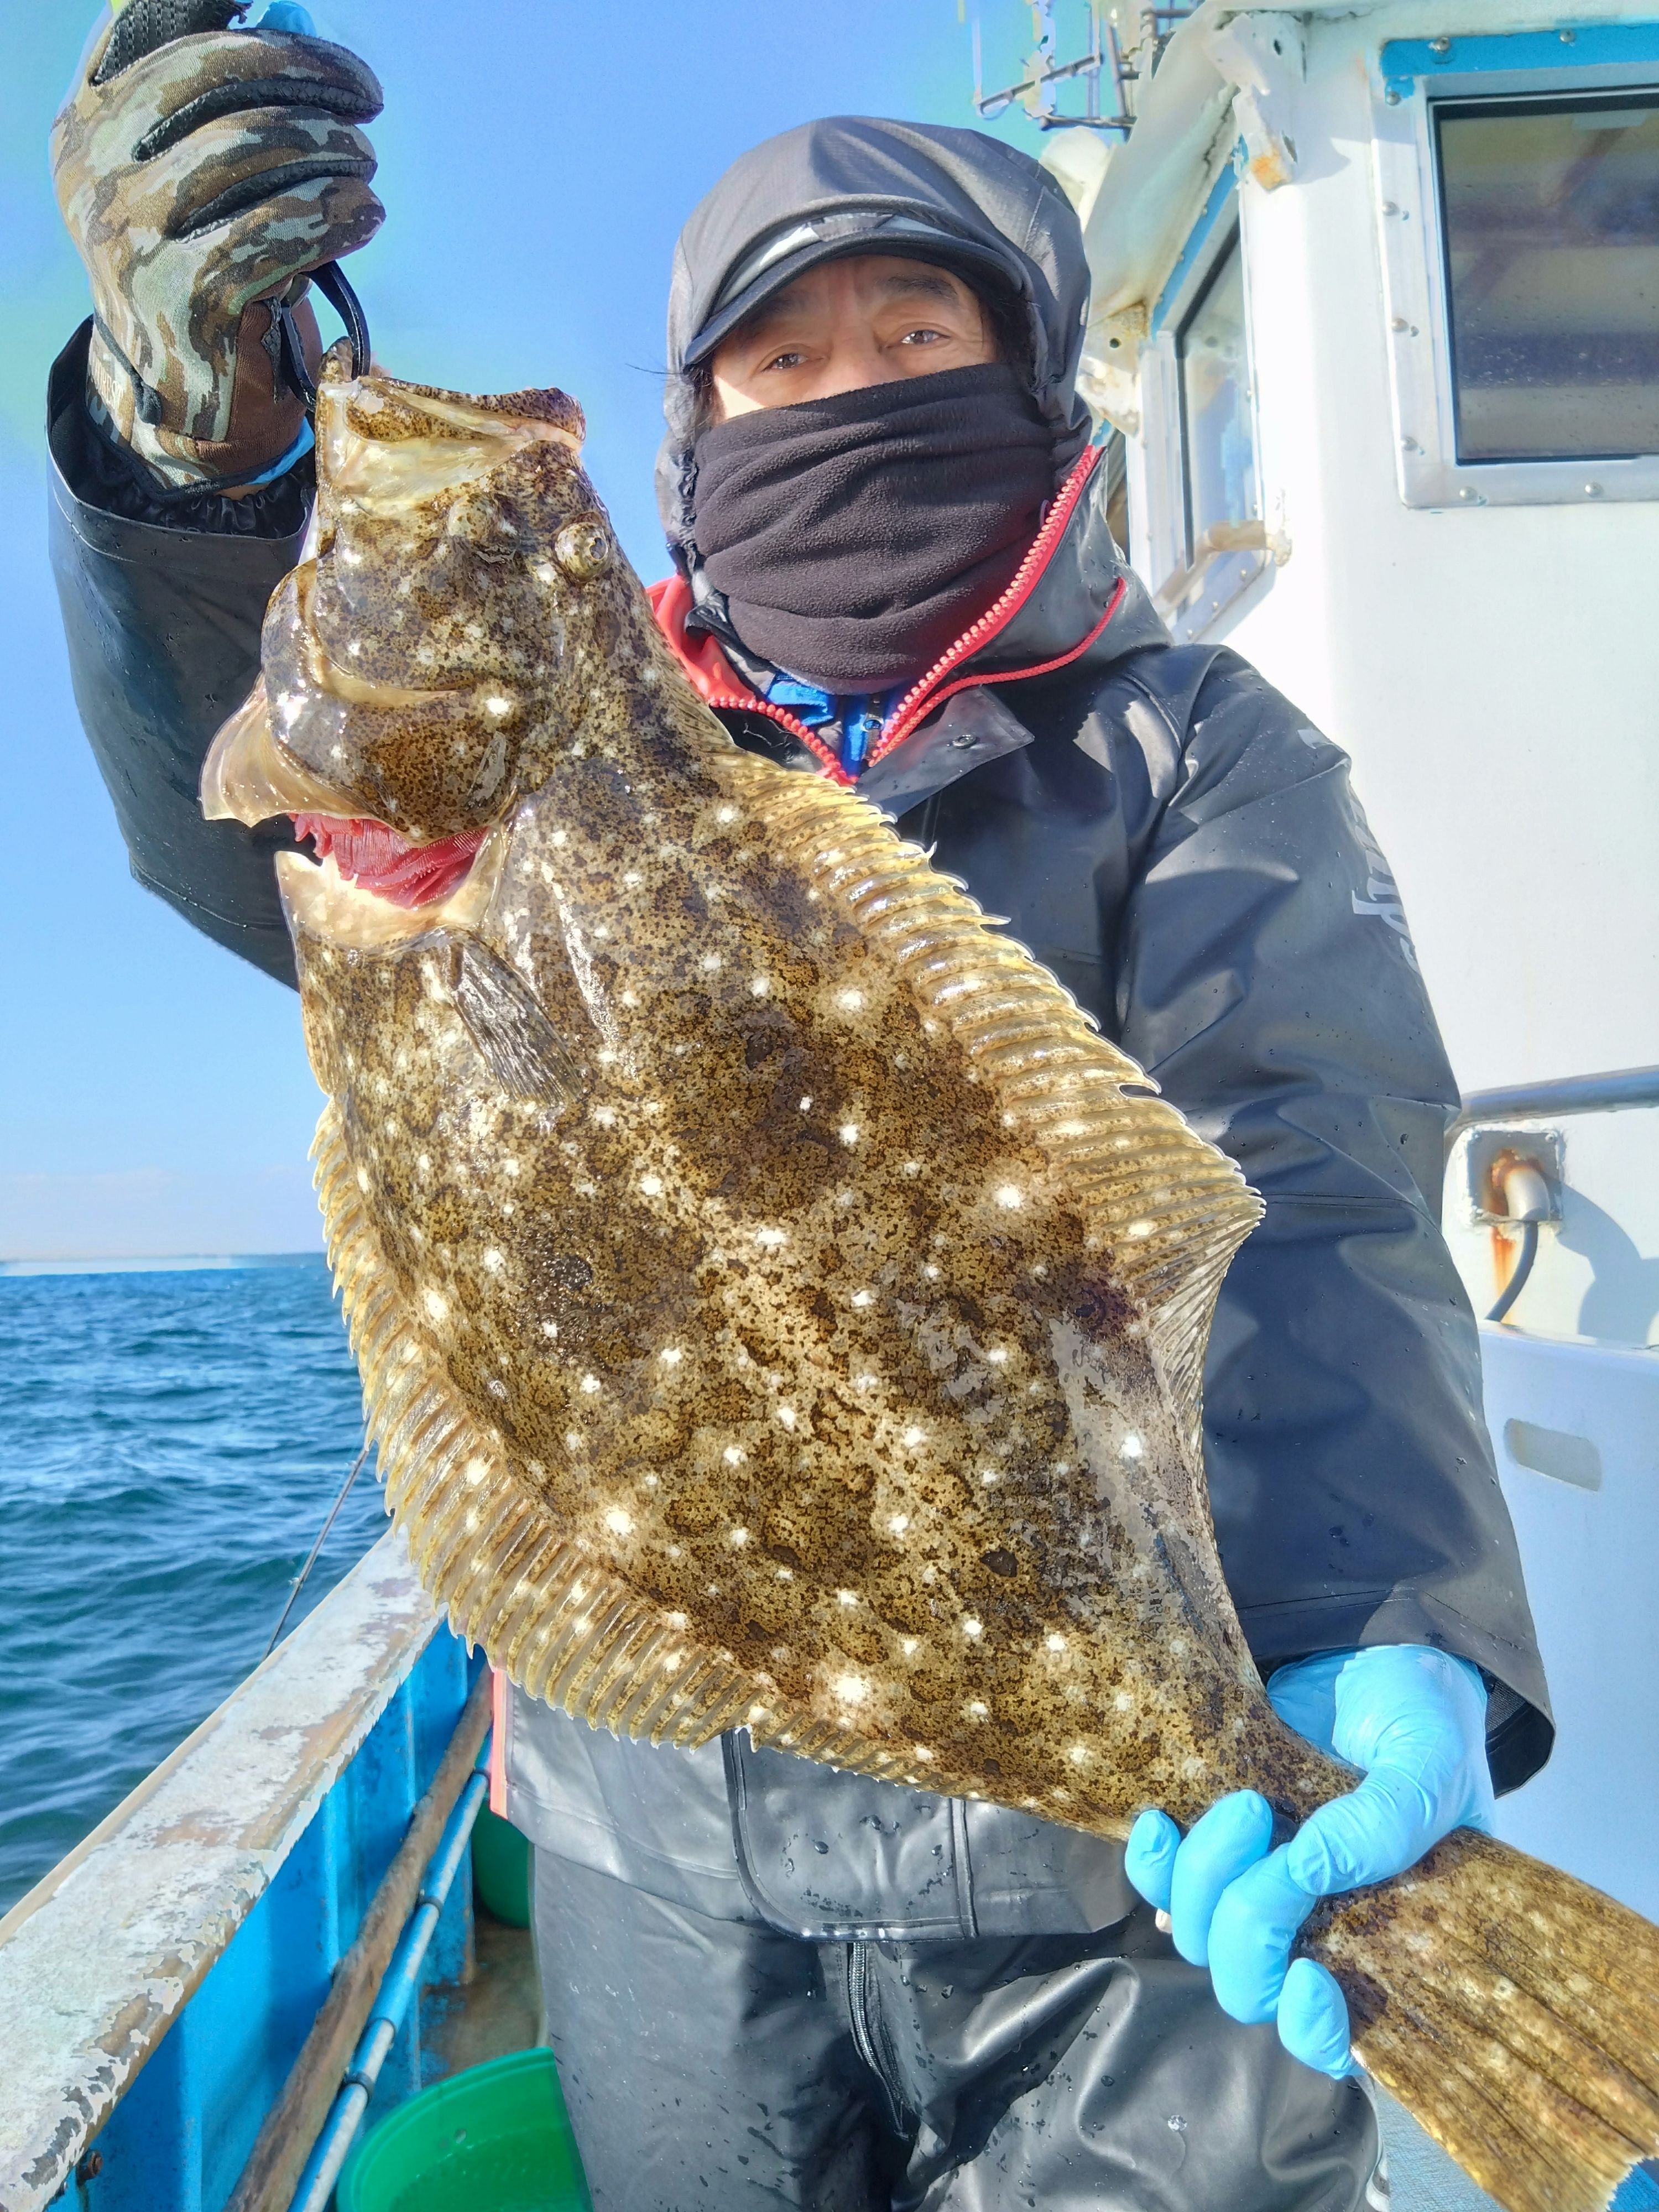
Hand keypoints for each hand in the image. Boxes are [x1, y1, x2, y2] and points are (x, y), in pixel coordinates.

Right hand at [51, 0, 382, 488]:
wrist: (189, 395)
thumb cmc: (209, 267)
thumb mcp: (197, 184)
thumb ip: (223, 108)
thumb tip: (293, 21)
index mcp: (91, 123)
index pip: (153, 30)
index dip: (223, 6)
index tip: (288, 12)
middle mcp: (96, 169)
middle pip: (211, 72)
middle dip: (304, 70)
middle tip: (365, 97)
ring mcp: (132, 234)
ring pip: (253, 146)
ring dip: (332, 146)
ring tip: (366, 163)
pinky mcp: (184, 295)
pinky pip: (279, 227)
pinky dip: (337, 211)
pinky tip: (366, 211)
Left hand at [1125, 1644, 1492, 2075]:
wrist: (1372, 1656)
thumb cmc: (1425, 1717)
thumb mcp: (1432, 1758)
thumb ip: (1390, 1817)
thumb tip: (1311, 1867)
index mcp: (1389, 1938)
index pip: (1342, 2038)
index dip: (1314, 2029)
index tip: (1309, 1974)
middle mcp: (1320, 1928)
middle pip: (1251, 1985)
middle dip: (1244, 1922)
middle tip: (1263, 1823)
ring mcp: (1262, 1887)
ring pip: (1199, 1935)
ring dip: (1200, 1877)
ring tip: (1243, 1802)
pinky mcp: (1217, 1844)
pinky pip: (1163, 1881)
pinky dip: (1152, 1862)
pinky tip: (1159, 1821)